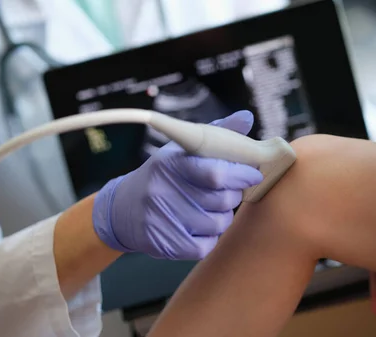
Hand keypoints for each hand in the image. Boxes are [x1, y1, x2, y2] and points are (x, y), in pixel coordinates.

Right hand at [92, 110, 263, 259]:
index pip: (216, 173)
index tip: (253, 175)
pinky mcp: (163, 244)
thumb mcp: (183, 150)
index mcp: (172, 163)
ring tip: (210, 209)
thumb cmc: (163, 176)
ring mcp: (162, 219)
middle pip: (222, 200)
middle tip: (227, 192)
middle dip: (233, 196)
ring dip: (222, 218)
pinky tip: (199, 228)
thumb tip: (247, 117)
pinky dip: (209, 239)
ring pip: (217, 224)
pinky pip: (205, 246)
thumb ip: (217, 133)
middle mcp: (164, 190)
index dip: (242, 175)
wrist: (122, 209)